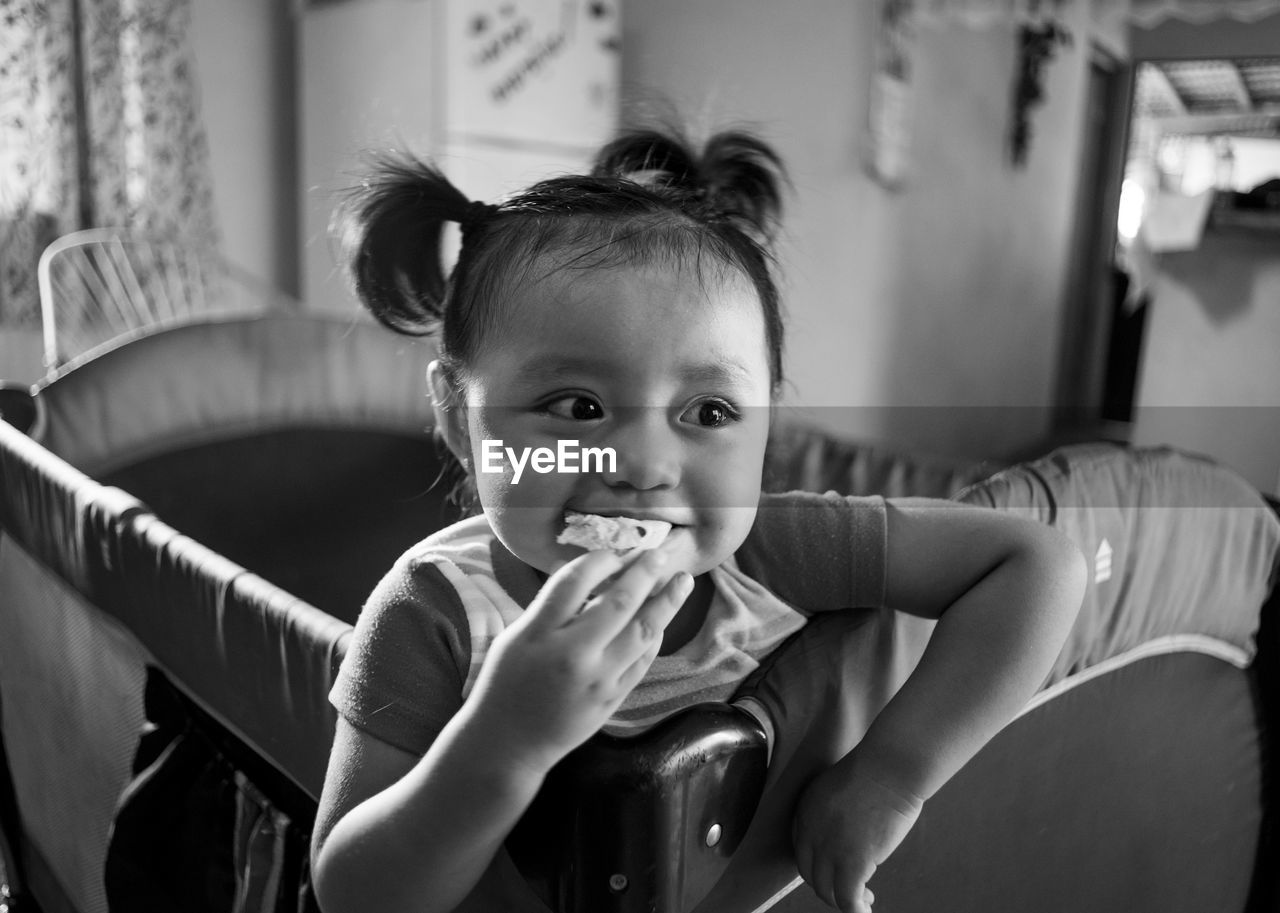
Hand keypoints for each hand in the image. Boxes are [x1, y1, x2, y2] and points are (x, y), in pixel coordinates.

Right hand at [465, 542, 692, 773]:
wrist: (509, 744)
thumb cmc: (505, 683)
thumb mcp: (516, 636)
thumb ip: (549, 603)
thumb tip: (579, 566)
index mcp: (539, 633)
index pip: (575, 582)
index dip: (601, 559)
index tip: (618, 549)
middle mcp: (572, 655)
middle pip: (618, 603)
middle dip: (644, 573)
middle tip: (659, 554)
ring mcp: (598, 680)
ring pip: (641, 633)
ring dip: (666, 604)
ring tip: (683, 582)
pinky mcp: (612, 699)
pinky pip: (642, 661)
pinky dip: (654, 636)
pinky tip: (662, 619)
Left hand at [792, 755, 923, 912]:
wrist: (888, 767)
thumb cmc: (876, 769)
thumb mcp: (839, 787)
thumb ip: (835, 811)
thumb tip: (849, 832)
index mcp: (806, 811)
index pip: (803, 851)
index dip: (818, 866)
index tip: (833, 871)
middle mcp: (811, 833)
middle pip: (811, 874)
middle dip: (828, 886)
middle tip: (849, 889)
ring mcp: (830, 849)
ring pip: (827, 891)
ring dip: (843, 901)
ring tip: (862, 901)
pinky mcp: (853, 863)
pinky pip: (848, 899)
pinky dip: (856, 910)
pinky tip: (866, 911)